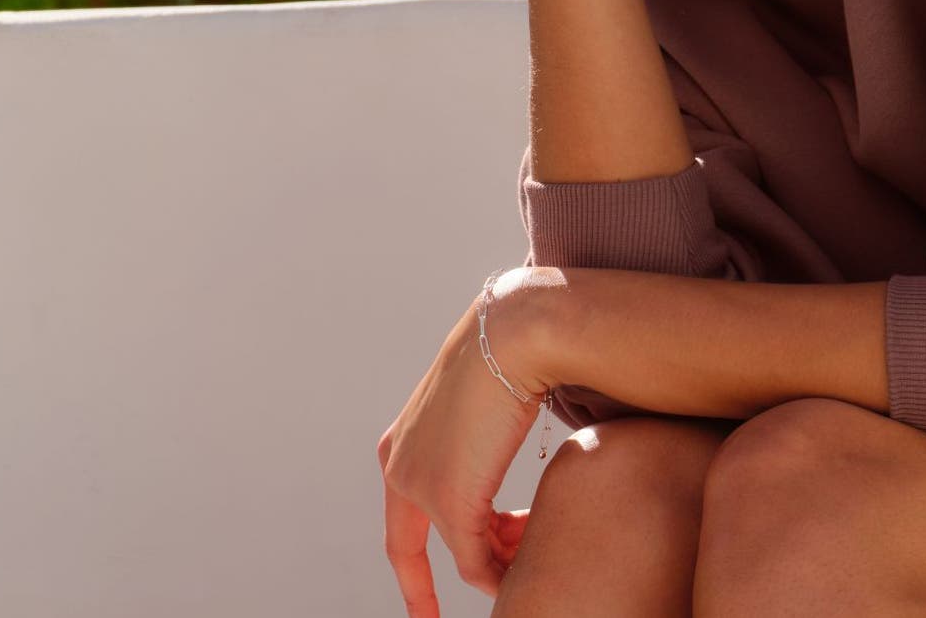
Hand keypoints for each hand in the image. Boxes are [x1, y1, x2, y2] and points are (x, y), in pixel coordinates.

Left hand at [378, 269, 552, 615]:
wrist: (515, 336)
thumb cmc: (509, 357)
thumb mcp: (480, 409)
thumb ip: (475, 445)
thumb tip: (491, 464)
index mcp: (398, 444)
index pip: (398, 518)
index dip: (409, 566)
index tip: (418, 604)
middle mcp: (398, 467)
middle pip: (409, 549)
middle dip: (424, 590)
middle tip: (455, 610)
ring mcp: (419, 486)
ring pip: (457, 553)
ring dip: (496, 562)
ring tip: (528, 559)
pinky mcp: (450, 501)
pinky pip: (473, 558)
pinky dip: (499, 568)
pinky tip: (526, 561)